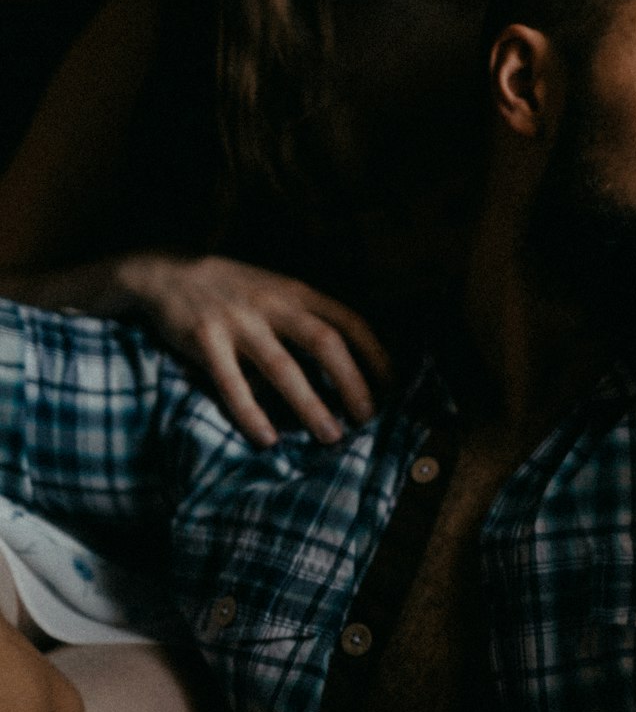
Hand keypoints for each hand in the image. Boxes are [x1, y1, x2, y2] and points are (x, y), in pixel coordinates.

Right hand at [117, 254, 391, 446]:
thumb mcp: (276, 289)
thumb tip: (349, 363)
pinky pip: (231, 383)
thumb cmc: (233, 290)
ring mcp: (238, 322)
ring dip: (310, 405)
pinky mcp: (203, 340)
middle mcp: (272, 304)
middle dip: (351, 382)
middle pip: (324, 343)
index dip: (374, 354)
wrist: (167, 271)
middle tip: (369, 418)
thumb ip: (306, 317)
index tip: (393, 386)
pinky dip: (251, 413)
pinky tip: (267, 439)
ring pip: (283, 368)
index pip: (348, 321)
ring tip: (332, 436)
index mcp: (295, 292)